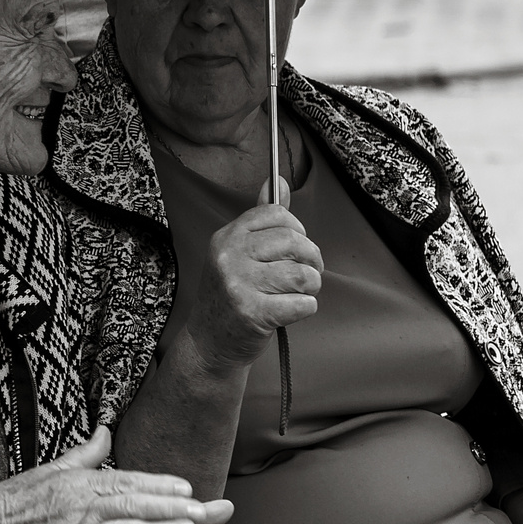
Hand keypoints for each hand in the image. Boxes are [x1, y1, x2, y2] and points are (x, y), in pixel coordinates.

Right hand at [0, 426, 231, 523]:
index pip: (125, 480)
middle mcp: (80, 507)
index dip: (157, 484)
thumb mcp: (49, 469)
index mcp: (77, 482)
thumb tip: (106, 430)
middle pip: (132, 504)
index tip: (184, 486)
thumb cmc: (14, 501)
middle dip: (169, 507)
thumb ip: (84, 453)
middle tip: (200, 509)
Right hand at [179, 204, 321, 371]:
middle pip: (294, 241)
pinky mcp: (252, 313)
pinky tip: (291, 311)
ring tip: (299, 292)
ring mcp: (238, 285)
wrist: (210, 343)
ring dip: (311, 286)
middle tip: (306, 274)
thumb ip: (261, 219)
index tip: (294, 248)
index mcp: (226, 238)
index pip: (276, 214)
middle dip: (312, 259)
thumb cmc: (232, 296)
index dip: (296, 230)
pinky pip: (303, 303)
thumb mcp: (239, 253)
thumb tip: (277, 180)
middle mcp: (228, 257)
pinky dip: (306, 308)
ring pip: (302, 274)